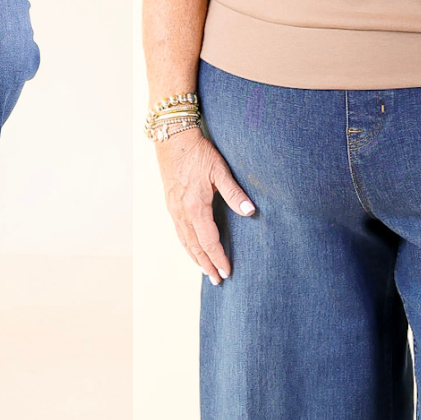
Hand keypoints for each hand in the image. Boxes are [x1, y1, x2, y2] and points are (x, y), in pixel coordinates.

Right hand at [156, 127, 255, 284]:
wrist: (172, 138)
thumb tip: (250, 211)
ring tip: (205, 270)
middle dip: (207, 265)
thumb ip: (234, 192)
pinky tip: (191, 247)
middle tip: (217, 281)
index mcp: (196, 207)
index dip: (218, 258)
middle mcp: (182, 212)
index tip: (227, 272)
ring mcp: (173, 209)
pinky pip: (178, 231)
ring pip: (184, 241)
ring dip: (195, 258)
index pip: (209, 241)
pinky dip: (186, 245)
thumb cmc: (198, 152)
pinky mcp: (170, 203)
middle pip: (195, 247)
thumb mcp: (219, 170)